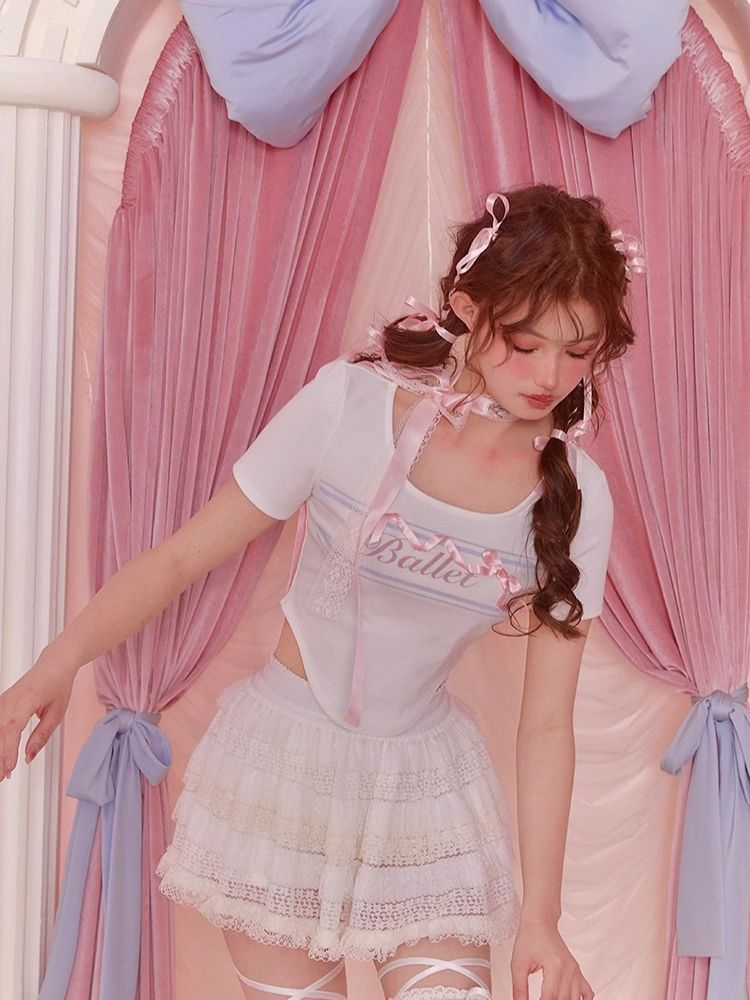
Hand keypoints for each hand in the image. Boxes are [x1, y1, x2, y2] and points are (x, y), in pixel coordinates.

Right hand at [0, 656, 74, 779]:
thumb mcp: (57, 713)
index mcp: (27, 699)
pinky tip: (0, 756)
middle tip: (2, 778)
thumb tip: (28, 757)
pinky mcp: (1, 704)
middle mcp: (10, 699)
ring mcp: (3, 701)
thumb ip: (42, 735)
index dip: (8, 750)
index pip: (12, 728)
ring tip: (0, 772)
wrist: (54, 664)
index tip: (9, 768)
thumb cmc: (58, 685)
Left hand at [511, 915, 593, 999]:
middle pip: (563, 999)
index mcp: (555, 965)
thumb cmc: (529, 937)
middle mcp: (569, 968)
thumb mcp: (518, 963)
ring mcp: (575, 970)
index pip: (549, 997)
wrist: (540, 921)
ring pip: (574, 998)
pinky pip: (587, 992)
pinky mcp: (576, 971)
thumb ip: (519, 987)